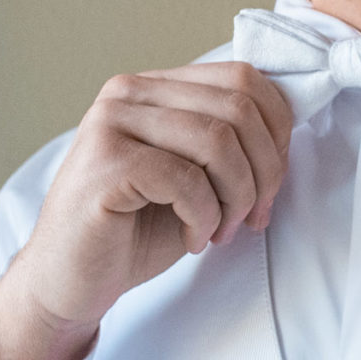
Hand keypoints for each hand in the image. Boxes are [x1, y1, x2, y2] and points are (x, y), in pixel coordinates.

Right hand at [0, 62, 292, 359]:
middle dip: (266, 170)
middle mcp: (129, 92)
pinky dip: (205, 217)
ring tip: (222, 231)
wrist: (71, 281)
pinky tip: (193, 238)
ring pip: (218, 141)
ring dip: (237, 197)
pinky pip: (186, 179)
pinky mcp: (105, 163)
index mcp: (155, 87)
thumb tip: (289, 132)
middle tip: (254, 217)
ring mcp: (112, 123)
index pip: (245, 79)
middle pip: (239, 107)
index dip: (278, 133)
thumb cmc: (135, 232)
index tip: (271, 186)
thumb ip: (230, 143)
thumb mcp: (196, 177)